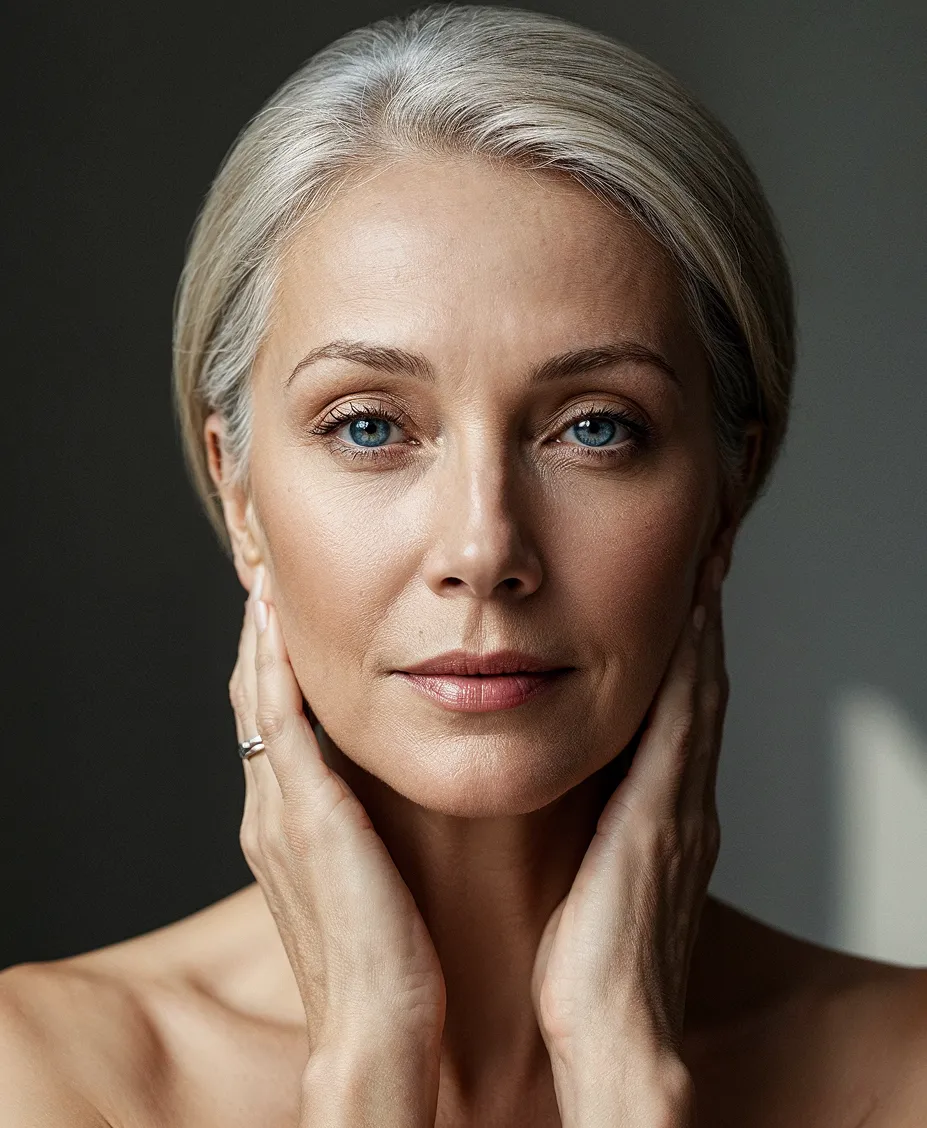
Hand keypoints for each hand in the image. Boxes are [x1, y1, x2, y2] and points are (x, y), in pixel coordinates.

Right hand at [228, 566, 445, 1085]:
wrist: (376, 1022)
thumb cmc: (388, 956)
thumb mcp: (367, 875)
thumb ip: (363, 827)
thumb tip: (387, 790)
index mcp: (285, 820)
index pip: (270, 722)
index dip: (271, 665)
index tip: (285, 614)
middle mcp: (268, 806)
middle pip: (251, 699)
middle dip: (258, 640)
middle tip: (268, 579)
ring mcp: (276, 808)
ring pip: (255, 700)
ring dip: (259, 640)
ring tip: (266, 582)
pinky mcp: (299, 813)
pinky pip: (274, 721)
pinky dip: (270, 669)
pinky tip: (274, 624)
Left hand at [530, 550, 729, 1123]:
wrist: (612, 1031)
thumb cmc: (589, 967)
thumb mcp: (594, 882)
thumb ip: (593, 834)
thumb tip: (572, 800)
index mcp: (662, 815)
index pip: (677, 712)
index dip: (684, 650)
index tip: (680, 591)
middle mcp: (684, 801)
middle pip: (699, 689)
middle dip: (702, 621)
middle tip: (705, 553)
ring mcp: (683, 806)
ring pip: (699, 694)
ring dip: (703, 629)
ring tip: (704, 564)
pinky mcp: (666, 816)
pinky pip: (685, 724)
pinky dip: (691, 669)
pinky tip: (689, 621)